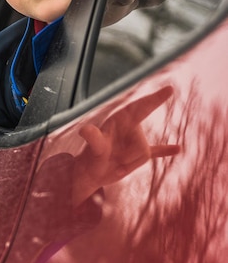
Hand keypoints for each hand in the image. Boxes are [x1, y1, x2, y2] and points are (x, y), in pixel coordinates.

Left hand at [72, 86, 180, 204]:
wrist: (90, 174)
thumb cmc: (90, 158)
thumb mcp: (93, 147)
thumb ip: (93, 138)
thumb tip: (84, 130)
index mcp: (119, 119)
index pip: (140, 107)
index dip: (155, 98)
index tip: (170, 88)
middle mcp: (128, 127)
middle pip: (141, 145)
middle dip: (129, 156)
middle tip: (117, 158)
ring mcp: (133, 140)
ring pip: (144, 155)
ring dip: (130, 164)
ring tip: (115, 165)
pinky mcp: (137, 155)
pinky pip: (156, 151)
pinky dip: (165, 150)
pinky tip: (178, 148)